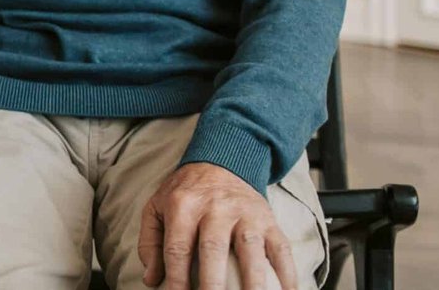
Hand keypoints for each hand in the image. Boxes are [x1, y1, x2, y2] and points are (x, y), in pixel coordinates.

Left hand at [138, 162, 297, 289]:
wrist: (221, 161)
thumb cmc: (186, 193)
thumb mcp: (158, 208)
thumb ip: (150, 243)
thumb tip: (152, 279)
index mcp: (184, 205)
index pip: (178, 248)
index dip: (176, 279)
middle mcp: (215, 207)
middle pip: (213, 249)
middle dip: (212, 283)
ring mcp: (246, 214)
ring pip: (250, 250)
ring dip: (252, 282)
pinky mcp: (269, 220)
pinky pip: (282, 250)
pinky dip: (287, 275)